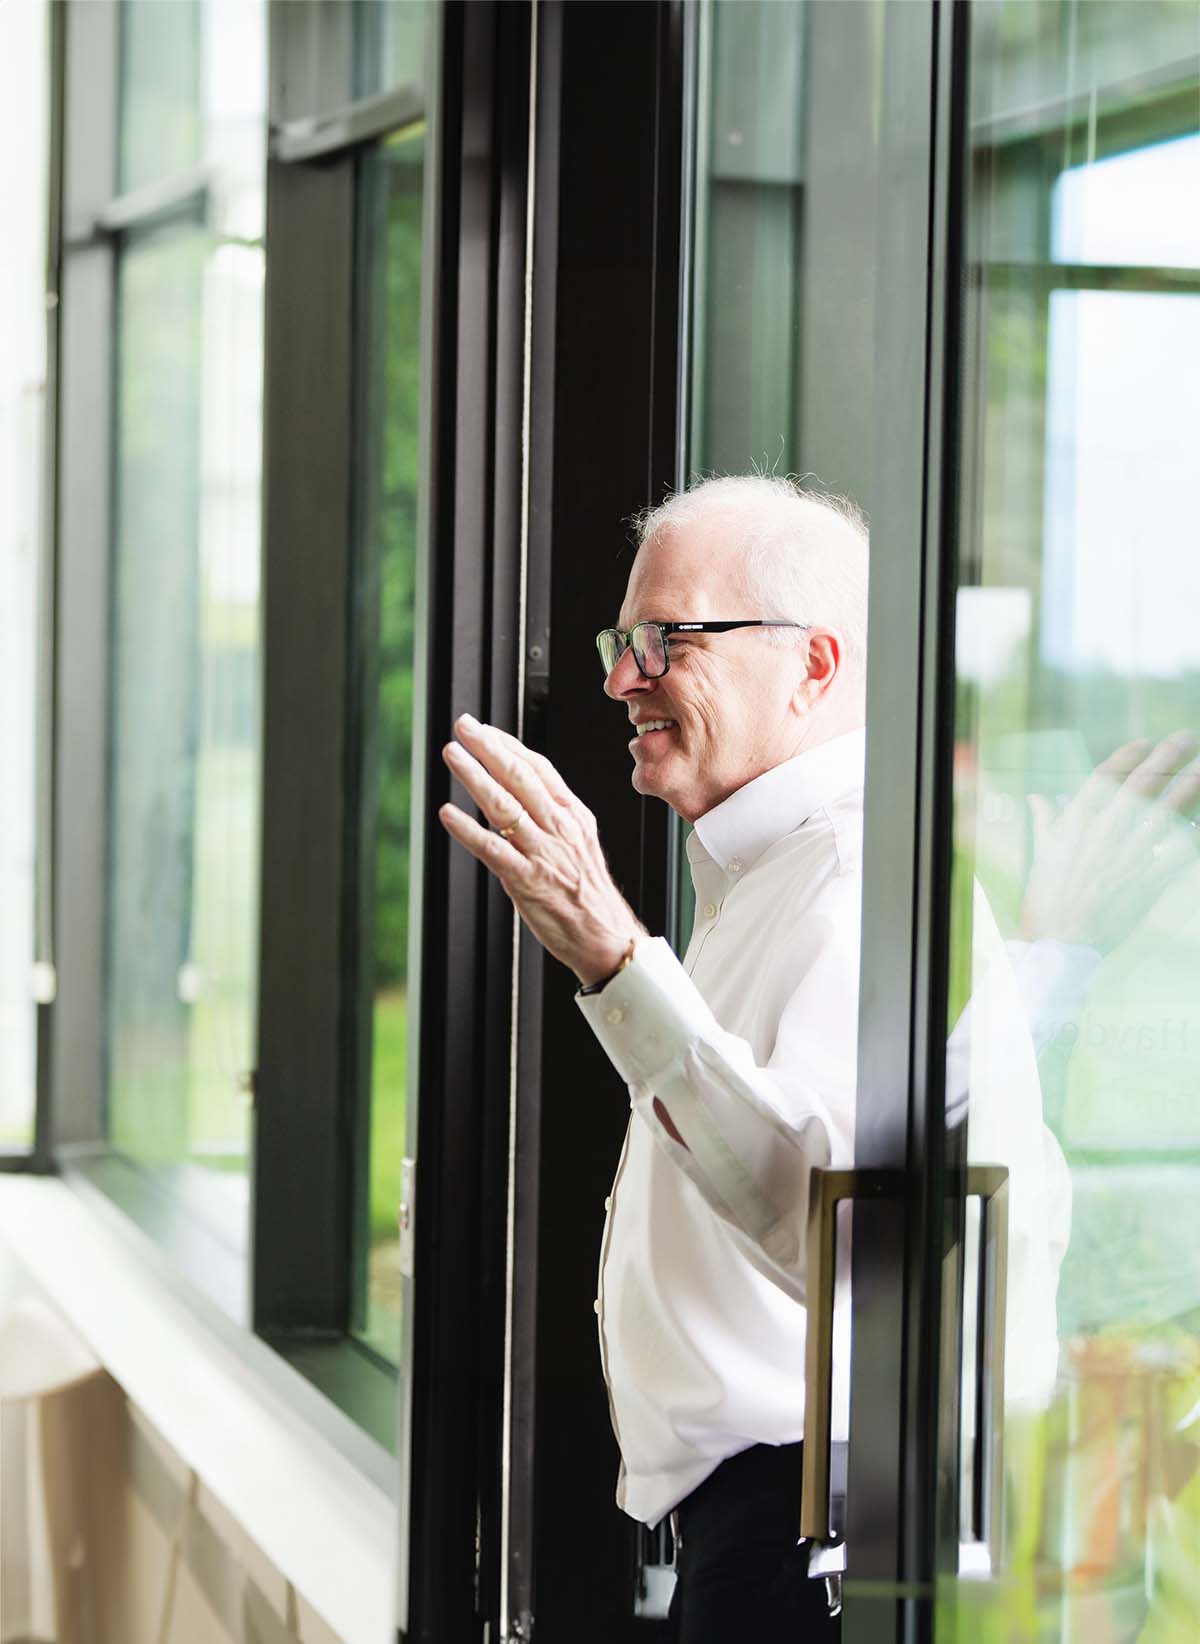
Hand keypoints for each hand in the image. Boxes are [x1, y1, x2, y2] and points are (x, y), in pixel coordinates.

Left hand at [438, 715, 643, 983]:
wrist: (606, 936)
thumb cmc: (588, 892)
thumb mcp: (580, 841)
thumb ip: (553, 814)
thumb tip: (521, 788)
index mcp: (573, 815)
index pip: (539, 768)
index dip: (509, 744)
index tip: (484, 728)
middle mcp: (559, 828)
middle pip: (520, 777)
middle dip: (489, 747)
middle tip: (464, 725)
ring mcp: (543, 853)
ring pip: (504, 806)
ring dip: (475, 777)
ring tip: (453, 755)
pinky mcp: (527, 881)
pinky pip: (492, 850)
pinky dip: (468, 830)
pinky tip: (448, 814)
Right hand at [1018, 731, 1199, 951]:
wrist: (1058, 943)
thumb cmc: (1044, 900)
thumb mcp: (1040, 854)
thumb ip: (1044, 821)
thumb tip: (1038, 797)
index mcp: (1075, 823)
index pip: (1105, 777)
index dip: (1127, 756)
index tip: (1144, 742)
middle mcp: (1104, 833)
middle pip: (1141, 786)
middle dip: (1165, 759)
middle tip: (1185, 738)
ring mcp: (1128, 857)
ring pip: (1164, 813)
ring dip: (1188, 788)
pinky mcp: (1147, 883)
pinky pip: (1176, 855)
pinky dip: (1190, 837)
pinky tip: (1199, 824)